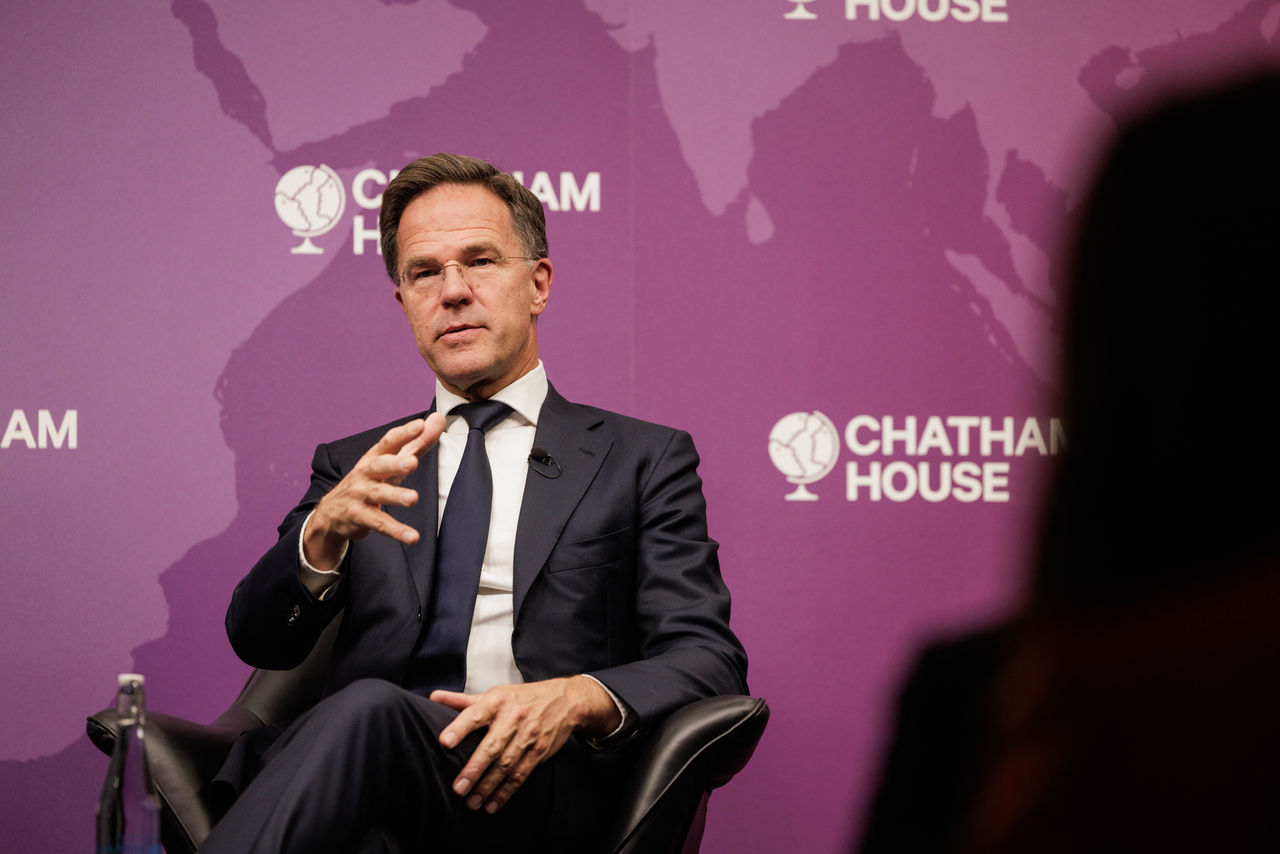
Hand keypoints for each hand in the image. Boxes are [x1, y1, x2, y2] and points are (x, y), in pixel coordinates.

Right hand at [303, 413, 445, 570]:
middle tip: (413, 462)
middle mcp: (366, 473)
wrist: (332, 513)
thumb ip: (417, 442)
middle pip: (380, 465)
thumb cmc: (369, 481)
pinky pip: (380, 523)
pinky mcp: (360, 517)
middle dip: (396, 463)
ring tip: (413, 499)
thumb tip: (438, 419)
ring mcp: (361, 495)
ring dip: (396, 496)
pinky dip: (397, 531)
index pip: (390, 442)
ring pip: (378, 494)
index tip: (421, 424)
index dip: (404, 433)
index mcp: (375, 457)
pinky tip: (413, 537)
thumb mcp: (390, 462)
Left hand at [430, 676, 620, 813]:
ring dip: (488, 786)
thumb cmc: (522, 698)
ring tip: (472, 803)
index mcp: (497, 701)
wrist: (565, 700)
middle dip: (474, 769)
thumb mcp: (494, 693)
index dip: (460, 728)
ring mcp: (528, 735)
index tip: (444, 742)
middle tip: (458, 788)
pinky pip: (521, 774)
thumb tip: (433, 697)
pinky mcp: (539, 751)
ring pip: (506, 765)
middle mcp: (513, 718)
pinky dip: (506, 792)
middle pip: (492, 746)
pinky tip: (492, 804)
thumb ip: (463, 700)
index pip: (475, 714)